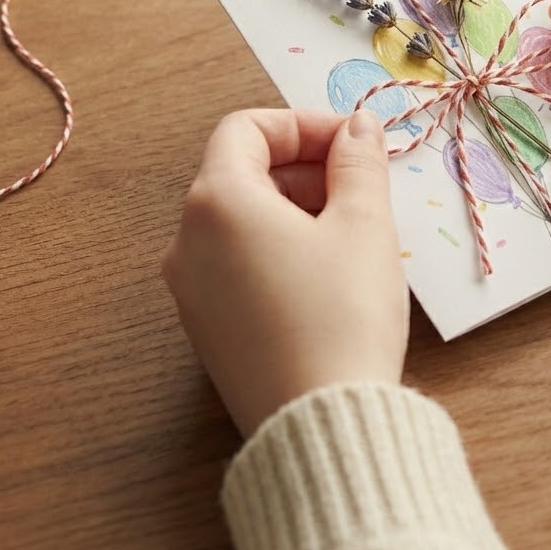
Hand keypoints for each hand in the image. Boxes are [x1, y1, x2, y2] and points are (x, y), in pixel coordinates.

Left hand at [163, 108, 408, 437]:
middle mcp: (186, 241)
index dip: (304, 124)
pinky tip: (329, 273)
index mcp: (217, 202)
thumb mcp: (363, 224)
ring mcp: (191, 290)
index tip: (354, 142)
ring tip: (354, 231)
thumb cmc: (343, 313)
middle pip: (242, 172)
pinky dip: (280, 246)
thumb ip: (358, 162)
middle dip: (305, 166)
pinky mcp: (207, 329)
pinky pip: (238, 262)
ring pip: (242, 219)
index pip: (247, 129)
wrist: (320, 425)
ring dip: (297, 206)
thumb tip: (357, 126)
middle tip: (363, 186)